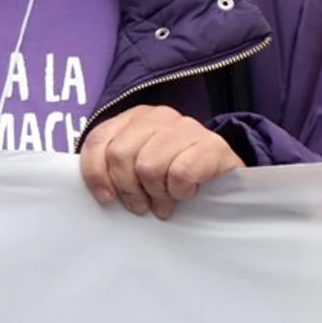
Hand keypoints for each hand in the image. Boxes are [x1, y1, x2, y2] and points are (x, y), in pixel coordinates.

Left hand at [80, 106, 241, 219]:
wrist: (226, 172)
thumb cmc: (175, 170)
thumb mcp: (140, 164)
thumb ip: (116, 166)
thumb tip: (102, 191)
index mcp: (133, 117)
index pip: (98, 140)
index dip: (95, 172)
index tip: (106, 198)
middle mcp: (157, 116)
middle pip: (120, 155)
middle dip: (127, 189)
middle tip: (141, 206)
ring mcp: (186, 126)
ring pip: (148, 167)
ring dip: (155, 193)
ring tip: (164, 202)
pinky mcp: (212, 144)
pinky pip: (180, 174)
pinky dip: (179, 191)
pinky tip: (186, 192)